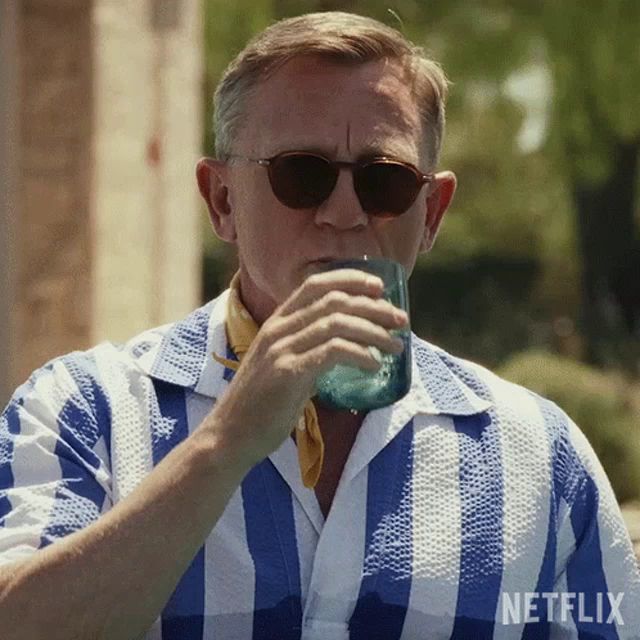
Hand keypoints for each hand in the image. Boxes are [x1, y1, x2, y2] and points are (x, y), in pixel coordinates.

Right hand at [205, 269, 408, 466]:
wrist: (230, 434)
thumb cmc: (261, 403)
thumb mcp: (281, 364)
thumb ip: (306, 348)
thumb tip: (347, 346)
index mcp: (277, 322)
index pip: (316, 284)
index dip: (350, 279)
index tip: (379, 286)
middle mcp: (278, 329)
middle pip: (334, 301)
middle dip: (374, 307)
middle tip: (401, 320)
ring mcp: (281, 349)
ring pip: (337, 323)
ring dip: (374, 332)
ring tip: (396, 347)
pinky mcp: (288, 373)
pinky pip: (332, 352)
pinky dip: (360, 354)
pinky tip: (374, 365)